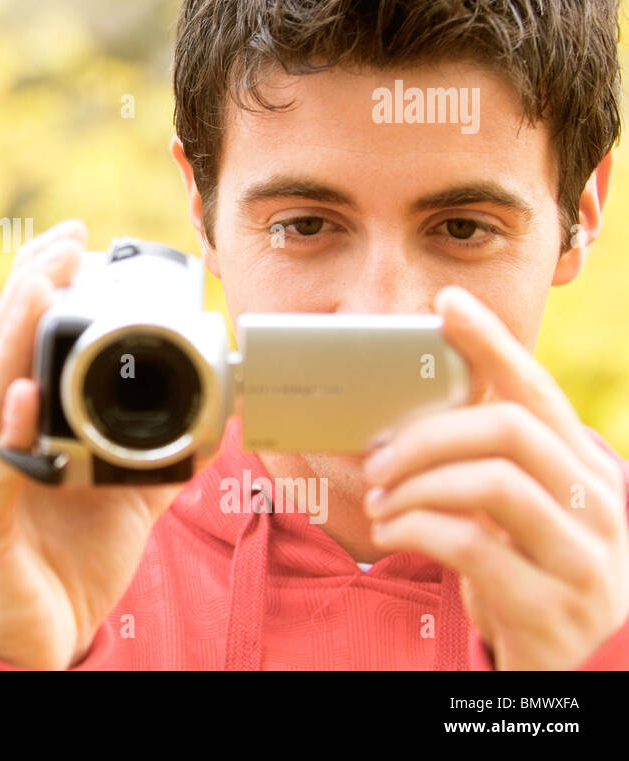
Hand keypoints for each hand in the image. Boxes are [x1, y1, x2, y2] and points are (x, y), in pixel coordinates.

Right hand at [0, 219, 194, 669]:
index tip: (73, 239)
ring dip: (11, 339)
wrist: (39, 640)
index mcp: (4, 421)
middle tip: (61, 245)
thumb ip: (158, 450)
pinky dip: (9, 432)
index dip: (36, 281)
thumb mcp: (124, 494)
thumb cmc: (68, 559)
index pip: (11, 335)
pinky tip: (27, 397)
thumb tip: (215, 412)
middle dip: (26, 289)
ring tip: (39, 289)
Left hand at [363, 284, 628, 669]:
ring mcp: (580, 558)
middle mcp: (595, 505)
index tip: (446, 303)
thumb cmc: (529, 576)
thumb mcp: (516, 516)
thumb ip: (485, 468)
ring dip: (418, 484)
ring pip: (491, 483)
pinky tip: (392, 531)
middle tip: (379, 456)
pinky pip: (470, 543)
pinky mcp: (549, 605)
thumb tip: (405, 421)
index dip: (492, 343)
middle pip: (509, 430)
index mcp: (582, 471)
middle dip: (429, 434)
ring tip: (381, 499)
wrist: (577, 672)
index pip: (538, 391)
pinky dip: (415, 528)